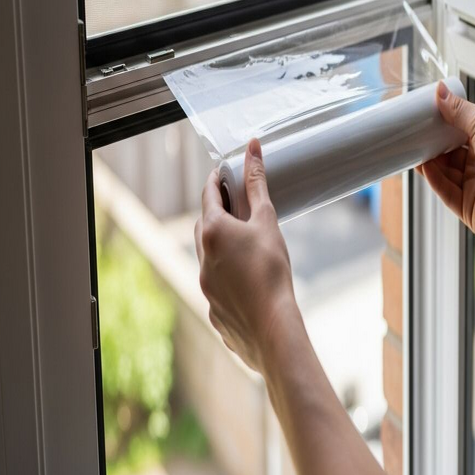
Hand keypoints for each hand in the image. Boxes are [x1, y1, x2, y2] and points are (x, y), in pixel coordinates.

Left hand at [195, 138, 297, 374]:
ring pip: (208, 256)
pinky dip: (228, 274)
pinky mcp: (214, 309)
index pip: (209, 196)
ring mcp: (205, 286)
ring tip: (244, 241)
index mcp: (212, 232)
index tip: (224, 172)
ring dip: (221, 244)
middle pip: (204, 225)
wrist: (272, 327)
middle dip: (218, 211)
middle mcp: (201, 258)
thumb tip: (252, 148)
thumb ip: (257, 184)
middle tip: (236, 203)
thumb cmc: (271, 270)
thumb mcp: (267, 221)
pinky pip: (217, 285)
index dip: (217, 180)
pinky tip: (248, 279)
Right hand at [417, 82, 474, 244]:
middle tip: (415, 134)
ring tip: (413, 150)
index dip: (444, 125)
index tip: (426, 116)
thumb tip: (440, 91)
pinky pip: (445, 190)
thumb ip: (459, 109)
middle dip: (433, 144)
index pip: (461, 131)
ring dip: (429, 162)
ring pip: (444, 171)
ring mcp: (473, 184)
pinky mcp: (466, 205)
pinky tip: (423, 168)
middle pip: (449, 152)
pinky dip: (433, 179)